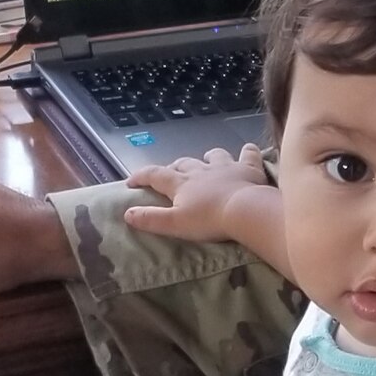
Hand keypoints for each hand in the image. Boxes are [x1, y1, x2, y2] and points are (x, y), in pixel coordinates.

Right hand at [124, 144, 268, 243]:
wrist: (245, 211)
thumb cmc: (209, 220)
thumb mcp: (175, 224)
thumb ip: (151, 219)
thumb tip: (127, 214)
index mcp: (182, 183)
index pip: (155, 175)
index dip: (141, 176)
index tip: (131, 181)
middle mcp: (201, 171)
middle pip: (184, 163)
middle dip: (175, 167)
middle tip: (172, 173)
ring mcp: (226, 167)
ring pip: (214, 156)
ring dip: (209, 157)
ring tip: (207, 160)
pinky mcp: (248, 169)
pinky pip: (248, 155)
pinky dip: (247, 152)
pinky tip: (248, 151)